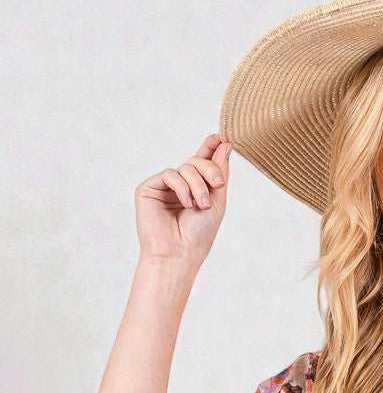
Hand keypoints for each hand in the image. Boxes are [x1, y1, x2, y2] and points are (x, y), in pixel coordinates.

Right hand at [135, 133, 230, 266]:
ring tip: (202, 205)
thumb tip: (224, 143)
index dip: (210, 149)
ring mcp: (163, 187)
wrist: (180, 254)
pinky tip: (187, 204)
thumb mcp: (216, 200)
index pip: (201, 163)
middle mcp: (178, 186)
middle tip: (218, 185)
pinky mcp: (149, 188)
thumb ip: (219, 172)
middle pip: (196, 162)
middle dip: (210, 170)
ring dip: (198, 185)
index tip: (221, 138)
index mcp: (194, 189)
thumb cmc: (198, 235)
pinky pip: (170, 174)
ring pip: (185, 167)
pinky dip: (182, 187)